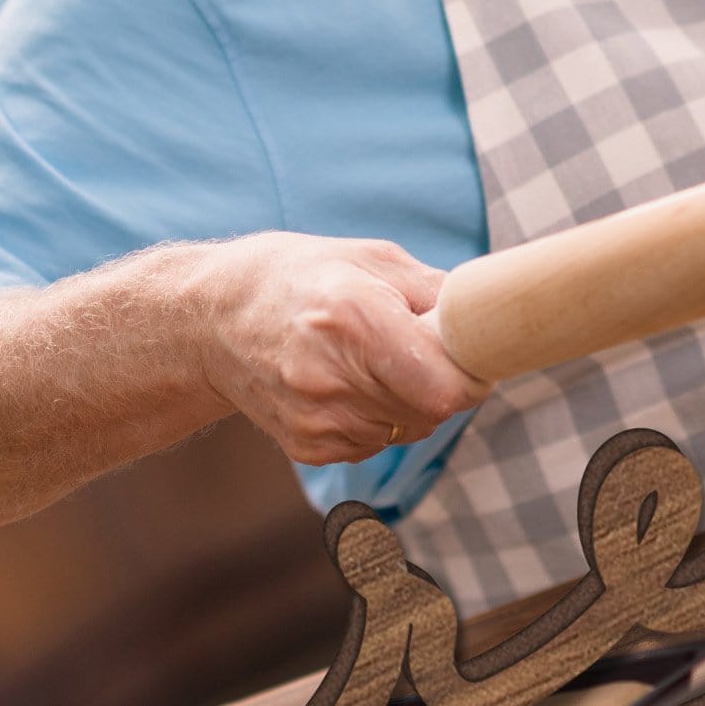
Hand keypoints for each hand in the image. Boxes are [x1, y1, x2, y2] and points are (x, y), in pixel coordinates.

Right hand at [194, 233, 490, 465]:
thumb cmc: (306, 275)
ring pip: (410, 429)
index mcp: (354, 317)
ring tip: (383, 359)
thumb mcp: (374, 259)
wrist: (214, 318)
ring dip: (415, 401)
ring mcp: (315, 418)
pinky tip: (355, 382)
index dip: (472, 374)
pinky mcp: (306, 447)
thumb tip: (490, 317)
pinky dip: (383, 416)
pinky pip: (377, 443)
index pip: (443, 386)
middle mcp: (330, 376)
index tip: (476, 353)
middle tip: (430, 348)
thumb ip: (437, 292)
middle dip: (447, 382)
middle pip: (433, 410)